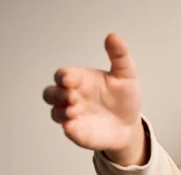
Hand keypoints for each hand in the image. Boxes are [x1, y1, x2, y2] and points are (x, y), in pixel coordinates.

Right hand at [42, 33, 141, 151]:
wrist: (130, 123)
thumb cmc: (124, 97)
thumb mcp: (126, 74)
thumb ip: (119, 55)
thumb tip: (113, 36)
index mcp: (81, 80)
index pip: (63, 75)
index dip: (63, 77)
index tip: (70, 80)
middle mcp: (72, 97)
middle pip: (50, 93)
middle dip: (57, 94)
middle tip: (72, 97)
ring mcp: (73, 115)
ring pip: (55, 113)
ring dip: (61, 112)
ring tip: (75, 111)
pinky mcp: (78, 132)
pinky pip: (67, 130)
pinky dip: (68, 128)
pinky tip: (73, 126)